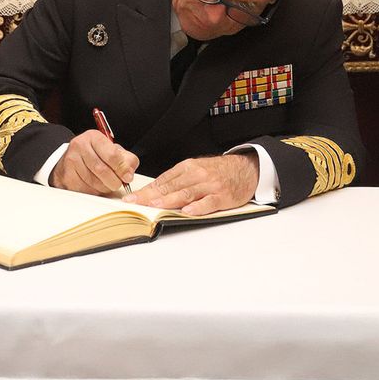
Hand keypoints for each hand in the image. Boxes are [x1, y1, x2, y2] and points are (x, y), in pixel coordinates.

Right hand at [51, 129, 138, 196]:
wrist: (73, 158)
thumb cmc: (96, 154)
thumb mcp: (113, 150)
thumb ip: (126, 160)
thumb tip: (128, 174)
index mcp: (94, 137)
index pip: (111, 154)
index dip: (122, 169)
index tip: (127, 177)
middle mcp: (80, 146)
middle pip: (102, 170)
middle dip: (114, 181)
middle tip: (118, 184)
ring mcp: (71, 160)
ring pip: (93, 181)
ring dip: (105, 188)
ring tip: (108, 185)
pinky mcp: (66, 175)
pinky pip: (84, 189)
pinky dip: (94, 192)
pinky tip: (96, 187)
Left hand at [123, 153, 257, 215]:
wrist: (246, 169)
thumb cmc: (219, 171)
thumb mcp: (197, 169)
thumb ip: (178, 179)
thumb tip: (156, 191)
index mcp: (188, 167)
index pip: (163, 180)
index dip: (146, 190)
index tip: (132, 198)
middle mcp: (197, 175)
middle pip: (170, 187)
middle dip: (150, 196)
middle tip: (135, 204)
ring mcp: (210, 186)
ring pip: (186, 194)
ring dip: (168, 200)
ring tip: (154, 206)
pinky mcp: (222, 196)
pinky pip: (208, 202)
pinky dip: (197, 207)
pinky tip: (187, 211)